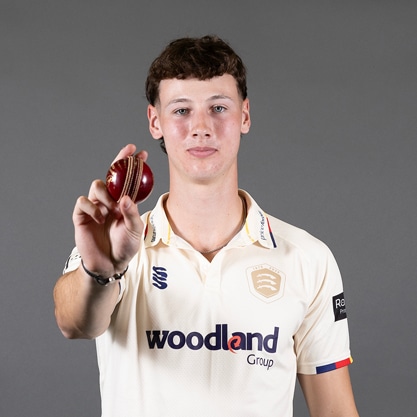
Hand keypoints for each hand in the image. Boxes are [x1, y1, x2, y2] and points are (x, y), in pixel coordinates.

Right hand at [72, 144, 146, 275]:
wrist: (110, 264)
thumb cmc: (125, 246)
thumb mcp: (135, 230)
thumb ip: (132, 213)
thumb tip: (126, 197)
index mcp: (123, 202)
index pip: (127, 180)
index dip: (131, 165)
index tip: (141, 153)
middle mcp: (109, 201)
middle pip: (110, 176)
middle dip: (119, 162)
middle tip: (129, 154)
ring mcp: (95, 207)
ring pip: (96, 185)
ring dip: (106, 194)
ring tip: (113, 209)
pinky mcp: (82, 216)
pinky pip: (83, 202)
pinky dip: (92, 207)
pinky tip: (99, 218)